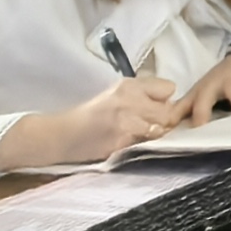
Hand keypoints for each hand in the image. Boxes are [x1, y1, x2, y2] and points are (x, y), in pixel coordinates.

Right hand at [0, 75, 181, 169]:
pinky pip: (143, 144)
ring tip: (135, 135)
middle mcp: (129, 99)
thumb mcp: (115, 94)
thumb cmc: (89, 115)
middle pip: (168, 111)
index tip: (154, 107)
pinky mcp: (120, 141)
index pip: (168, 88)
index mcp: (128, 85)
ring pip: (160, 129)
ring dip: (152, 134)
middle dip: (162, 120)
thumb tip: (170, 103)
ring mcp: (126, 121)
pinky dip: (138, 145)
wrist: (60, 134)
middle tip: (147, 125)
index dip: (163, 100)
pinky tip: (124, 143)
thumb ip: (141, 95)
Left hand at [168, 51, 230, 125]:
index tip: (173, 132)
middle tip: (200, 123)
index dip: (176, 118)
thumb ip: (183, 110)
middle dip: (202, 109)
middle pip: (205, 97)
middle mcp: (214, 87)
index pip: (184, 106)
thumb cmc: (217, 84)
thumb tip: (164, 128)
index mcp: (198, 93)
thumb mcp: (198, 94)